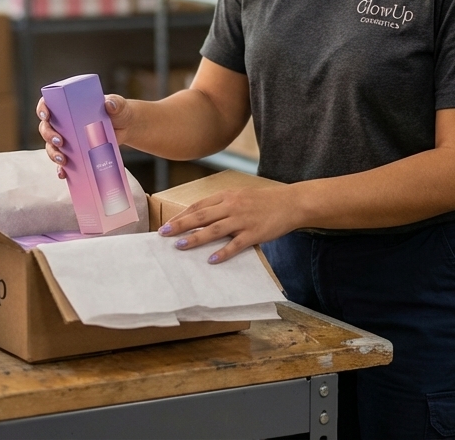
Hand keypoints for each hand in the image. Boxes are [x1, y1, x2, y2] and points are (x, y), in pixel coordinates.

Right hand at [37, 94, 133, 178]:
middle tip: (60, 141)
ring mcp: (68, 139)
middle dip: (49, 135)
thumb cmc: (118, 111)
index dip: (43, 109)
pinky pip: (63, 163)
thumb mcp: (117, 105)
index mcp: (68, 105)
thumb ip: (115, 103)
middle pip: (46, 128)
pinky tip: (64, 173)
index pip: (48, 104)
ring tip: (64, 159)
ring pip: (52, 147)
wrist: (126, 127)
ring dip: (53, 154)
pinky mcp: (74, 153)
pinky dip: (61, 169)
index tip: (46, 115)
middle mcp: (63, 122)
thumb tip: (110, 105)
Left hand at [157, 186, 298, 263]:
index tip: (167, 224)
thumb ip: (223, 204)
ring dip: (196, 238)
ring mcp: (243, 220)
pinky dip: (223, 252)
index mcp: (227, 196)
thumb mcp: (241, 195)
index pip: (199, 205)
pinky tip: (211, 259)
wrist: (291, 202)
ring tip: (180, 246)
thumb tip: (202, 216)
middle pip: (201, 216)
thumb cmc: (265, 200)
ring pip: (214, 229)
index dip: (182, 215)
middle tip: (163, 234)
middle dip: (181, 225)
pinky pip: (235, 244)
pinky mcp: (254, 233)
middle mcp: (232, 206)